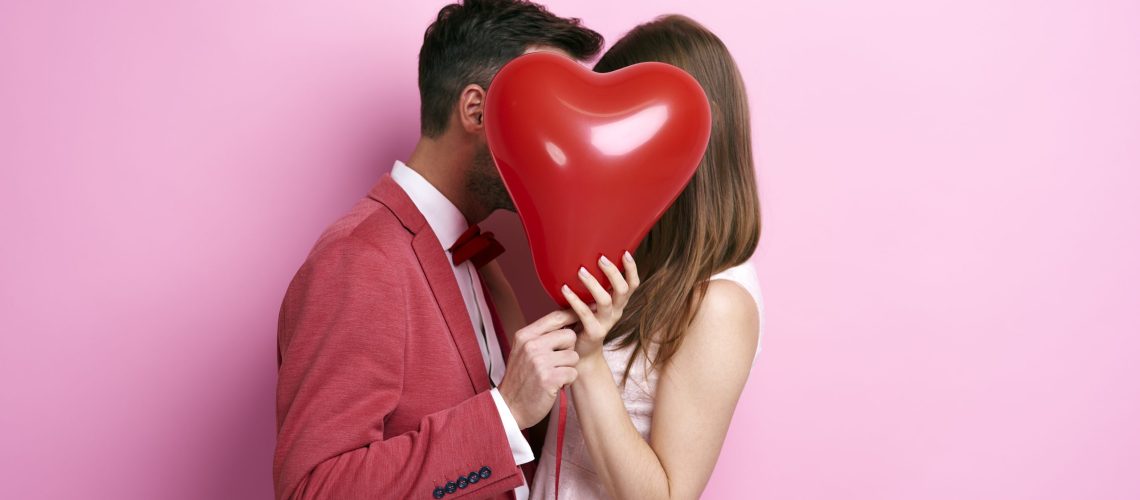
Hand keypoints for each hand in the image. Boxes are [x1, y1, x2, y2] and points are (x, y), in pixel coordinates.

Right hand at [497, 309, 580, 428]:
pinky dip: (568, 381)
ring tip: (554, 375)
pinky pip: (573, 372)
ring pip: (573, 356)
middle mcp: (531, 346)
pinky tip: (556, 385)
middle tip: (557, 362)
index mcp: (525, 336)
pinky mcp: (549, 379)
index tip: (580, 319)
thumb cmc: (520, 378)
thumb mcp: (523, 350)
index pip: (555, 317)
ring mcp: (540, 362)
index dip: (572, 316)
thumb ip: (540, 335)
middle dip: (569, 349)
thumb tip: (566, 319)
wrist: (509, 407)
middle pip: (570, 335)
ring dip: (568, 368)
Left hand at [561, 251, 640, 360]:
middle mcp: (616, 312)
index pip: (632, 285)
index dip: (632, 269)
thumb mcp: (593, 304)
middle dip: (613, 272)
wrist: (582, 354)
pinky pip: (585, 313)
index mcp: (618, 304)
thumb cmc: (584, 323)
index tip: (625, 253)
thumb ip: (593, 288)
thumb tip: (582, 259)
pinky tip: (564, 289)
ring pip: (605, 301)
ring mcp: (606, 323)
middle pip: (622, 290)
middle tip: (601, 258)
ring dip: (593, 284)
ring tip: (581, 271)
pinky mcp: (594, 332)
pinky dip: (574, 299)